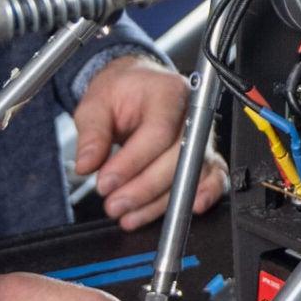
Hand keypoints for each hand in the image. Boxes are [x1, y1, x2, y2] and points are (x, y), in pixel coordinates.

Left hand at [71, 54, 226, 231]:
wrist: (138, 86)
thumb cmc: (123, 91)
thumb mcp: (95, 104)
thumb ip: (91, 133)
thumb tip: (87, 164)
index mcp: (167, 92)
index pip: (157, 132)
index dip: (132, 162)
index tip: (105, 183)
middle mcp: (191, 113)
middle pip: (178, 157)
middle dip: (143, 188)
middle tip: (113, 204)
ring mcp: (202, 135)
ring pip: (191, 174)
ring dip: (159, 202)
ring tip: (127, 214)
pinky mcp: (204, 154)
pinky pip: (213, 177)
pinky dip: (204, 195)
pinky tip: (185, 210)